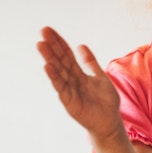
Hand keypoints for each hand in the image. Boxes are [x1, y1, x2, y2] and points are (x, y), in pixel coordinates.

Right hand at [37, 26, 123, 140]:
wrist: (110, 122)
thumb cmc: (106, 102)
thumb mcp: (100, 77)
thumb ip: (90, 62)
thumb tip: (80, 45)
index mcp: (79, 74)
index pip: (67, 54)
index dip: (59, 42)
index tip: (48, 30)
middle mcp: (71, 80)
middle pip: (60, 60)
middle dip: (52, 46)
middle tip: (43, 31)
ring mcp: (69, 90)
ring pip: (58, 71)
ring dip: (50, 58)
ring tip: (41, 45)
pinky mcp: (69, 102)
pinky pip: (61, 87)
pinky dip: (55, 77)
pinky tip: (48, 66)